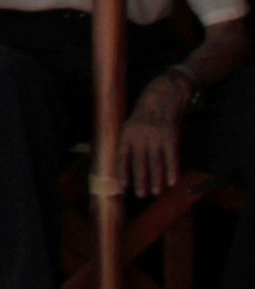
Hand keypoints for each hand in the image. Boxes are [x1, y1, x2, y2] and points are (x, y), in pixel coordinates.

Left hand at [121, 70, 190, 194]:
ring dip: (156, 179)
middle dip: (141, 180)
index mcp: (126, 133)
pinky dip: (172, 169)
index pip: (122, 157)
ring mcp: (156, 136)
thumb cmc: (144, 112)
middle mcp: (140, 136)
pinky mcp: (171, 135)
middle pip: (140, 163)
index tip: (122, 187)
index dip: (122, 172)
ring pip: (156, 162)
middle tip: (141, 195)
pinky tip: (172, 180)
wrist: (164, 94)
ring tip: (156, 191)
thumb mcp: (129, 123)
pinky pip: (171, 156)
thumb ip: (125, 141)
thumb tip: (116, 161)